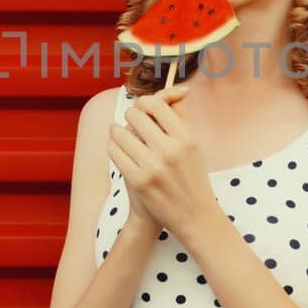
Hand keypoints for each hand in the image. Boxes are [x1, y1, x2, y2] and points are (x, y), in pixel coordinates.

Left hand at [106, 84, 218, 233]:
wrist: (194, 216)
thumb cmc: (192, 177)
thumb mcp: (194, 146)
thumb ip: (180, 119)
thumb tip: (171, 91)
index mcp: (186, 138)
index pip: (156, 105)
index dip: (145, 103)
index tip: (143, 108)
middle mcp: (170, 150)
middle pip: (135, 115)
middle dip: (131, 116)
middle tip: (132, 122)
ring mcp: (153, 166)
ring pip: (120, 131)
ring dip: (118, 130)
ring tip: (120, 133)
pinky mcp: (139, 181)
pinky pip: (114, 151)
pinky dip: (113, 146)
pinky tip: (118, 148)